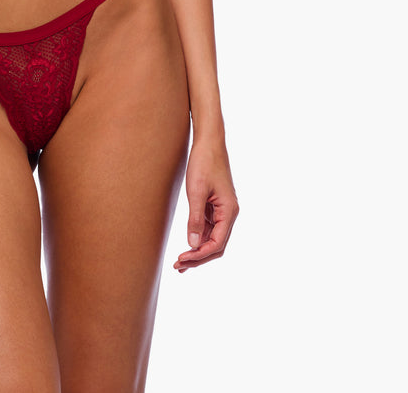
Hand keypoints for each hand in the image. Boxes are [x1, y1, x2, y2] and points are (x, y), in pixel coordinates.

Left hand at [174, 138, 237, 271]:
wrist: (208, 141)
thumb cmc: (204, 162)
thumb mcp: (196, 190)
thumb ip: (195, 218)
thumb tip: (193, 244)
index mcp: (229, 211)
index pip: (217, 243)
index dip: (200, 255)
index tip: (182, 259)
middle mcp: (229, 213)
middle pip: (216, 244)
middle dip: (199, 257)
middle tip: (178, 267)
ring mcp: (222, 209)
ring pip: (212, 237)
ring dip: (198, 250)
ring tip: (180, 262)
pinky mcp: (214, 204)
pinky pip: (209, 226)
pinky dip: (198, 237)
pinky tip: (187, 243)